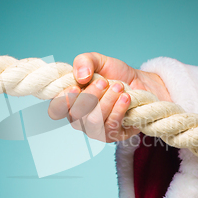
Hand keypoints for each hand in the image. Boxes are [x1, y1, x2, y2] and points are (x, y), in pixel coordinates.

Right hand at [48, 52, 171, 142]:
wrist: (141, 83)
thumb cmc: (116, 74)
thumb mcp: (99, 61)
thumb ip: (84, 61)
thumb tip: (80, 77)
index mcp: (70, 101)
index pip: (56, 109)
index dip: (63, 100)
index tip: (77, 86)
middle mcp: (79, 118)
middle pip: (75, 115)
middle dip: (91, 96)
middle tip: (105, 81)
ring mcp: (96, 130)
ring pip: (93, 122)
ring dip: (106, 102)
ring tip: (119, 87)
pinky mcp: (113, 136)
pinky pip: (110, 127)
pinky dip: (119, 110)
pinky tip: (126, 98)